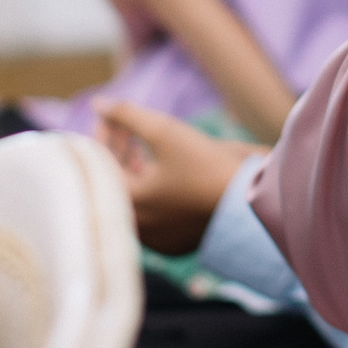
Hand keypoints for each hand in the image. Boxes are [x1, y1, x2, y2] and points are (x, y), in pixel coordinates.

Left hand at [95, 100, 264, 255]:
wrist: (249, 202)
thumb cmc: (205, 165)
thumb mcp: (164, 131)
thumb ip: (127, 114)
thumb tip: (98, 103)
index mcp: (126, 202)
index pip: (99, 163)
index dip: (103, 134)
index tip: (109, 115)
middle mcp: (135, 227)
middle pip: (115, 182)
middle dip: (117, 151)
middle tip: (123, 127)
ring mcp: (154, 240)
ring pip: (133, 200)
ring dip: (132, 170)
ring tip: (140, 147)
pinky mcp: (173, 244)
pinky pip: (151, 215)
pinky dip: (150, 192)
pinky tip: (160, 172)